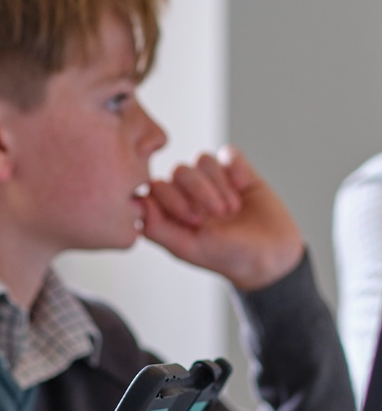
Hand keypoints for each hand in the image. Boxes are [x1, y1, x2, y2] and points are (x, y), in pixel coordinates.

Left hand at [139, 147, 303, 291]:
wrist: (272, 257)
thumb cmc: (226, 256)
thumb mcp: (188, 248)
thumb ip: (156, 228)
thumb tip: (138, 202)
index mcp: (170, 209)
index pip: (155, 186)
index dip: (172, 199)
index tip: (194, 220)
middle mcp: (188, 191)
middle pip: (180, 170)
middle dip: (201, 193)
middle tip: (219, 215)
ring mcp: (213, 179)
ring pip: (203, 160)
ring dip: (220, 185)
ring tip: (233, 209)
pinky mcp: (238, 171)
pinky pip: (229, 153)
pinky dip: (237, 170)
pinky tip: (244, 188)